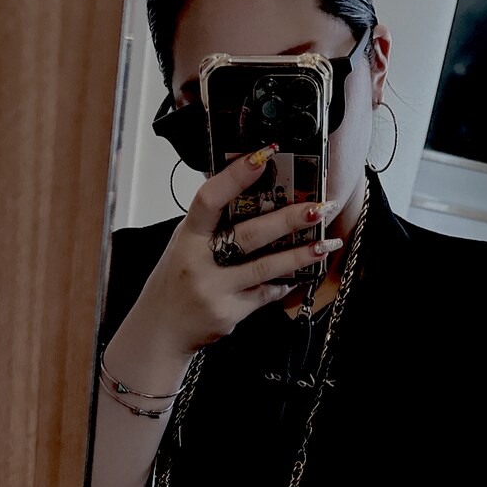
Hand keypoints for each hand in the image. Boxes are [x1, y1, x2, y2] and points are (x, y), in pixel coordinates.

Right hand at [128, 145, 341, 356]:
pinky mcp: (228, 313)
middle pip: (249, 234)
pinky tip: (301, 274)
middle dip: (287, 220)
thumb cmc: (176, 282)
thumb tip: (244, 186)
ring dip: (299, 255)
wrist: (162, 330)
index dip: (235, 176)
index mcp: (187, 236)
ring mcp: (214, 289)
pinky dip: (284, 282)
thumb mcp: (184, 245)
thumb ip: (210, 223)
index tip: (263, 156)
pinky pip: (264, 294)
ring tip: (324, 244)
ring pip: (265, 267)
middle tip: (317, 208)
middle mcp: (199, 261)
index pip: (210, 199)